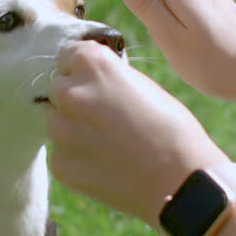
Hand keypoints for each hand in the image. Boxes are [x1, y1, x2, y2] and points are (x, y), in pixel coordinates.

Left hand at [46, 40, 228, 225]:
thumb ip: (109, 79)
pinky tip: (105, 165)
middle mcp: (70, 93)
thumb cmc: (171, 129)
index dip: (81, 70)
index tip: (93, 82)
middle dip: (76, 100)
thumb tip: (93, 82)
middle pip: (58, 89)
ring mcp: (62, 131)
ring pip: (56, 122)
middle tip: (104, 118)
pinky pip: (61, 154)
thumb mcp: (142, 85)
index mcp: (93, 64)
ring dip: (73, 129)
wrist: (179, 180)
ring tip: (108, 143)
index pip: (67, 55)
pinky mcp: (61, 164)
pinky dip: (77, 158)